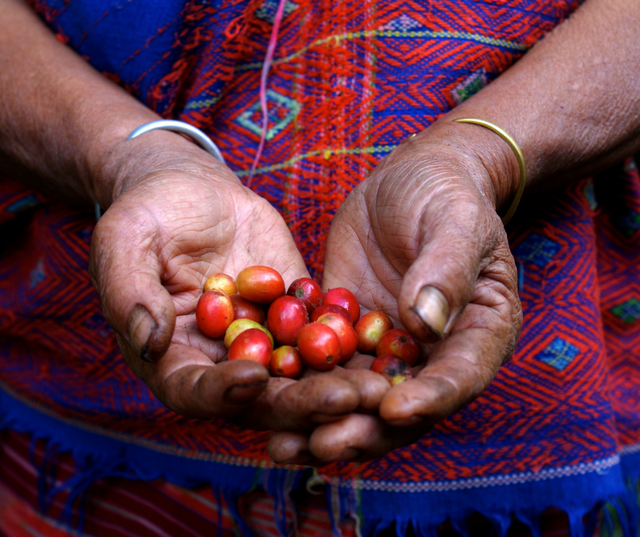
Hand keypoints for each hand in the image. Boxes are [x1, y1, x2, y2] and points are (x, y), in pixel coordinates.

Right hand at [89, 132, 375, 430]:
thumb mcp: (125, 241)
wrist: (190, 189)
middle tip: (345, 399)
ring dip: (337, 384)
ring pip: (300, 375)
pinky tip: (387, 348)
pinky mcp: (295, 312)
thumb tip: (149, 342)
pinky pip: (323, 333)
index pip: (195, 390)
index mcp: (172, 357)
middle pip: (260, 397)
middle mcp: (221, 360)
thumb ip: (129, 292)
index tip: (255, 374)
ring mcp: (262, 339)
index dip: (223, 389)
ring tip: (377, 386)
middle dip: (301, 401)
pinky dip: (352, 344)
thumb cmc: (147, 213)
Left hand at [268, 120, 522, 462]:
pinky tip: (262, 399)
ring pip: (356, 395)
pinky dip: (297, 384)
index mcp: (478, 332)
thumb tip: (425, 325)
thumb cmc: (447, 194)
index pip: (460, 376)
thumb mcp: (456, 221)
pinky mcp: (345, 331)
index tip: (393, 409)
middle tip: (324, 444)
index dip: (430, 398)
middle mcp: (431, 352)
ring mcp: (385, 345)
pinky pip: (321, 362)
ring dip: (322, 422)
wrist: (409, 179)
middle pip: (402, 403)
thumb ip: (445, 269)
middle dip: (364, 428)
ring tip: (282, 445)